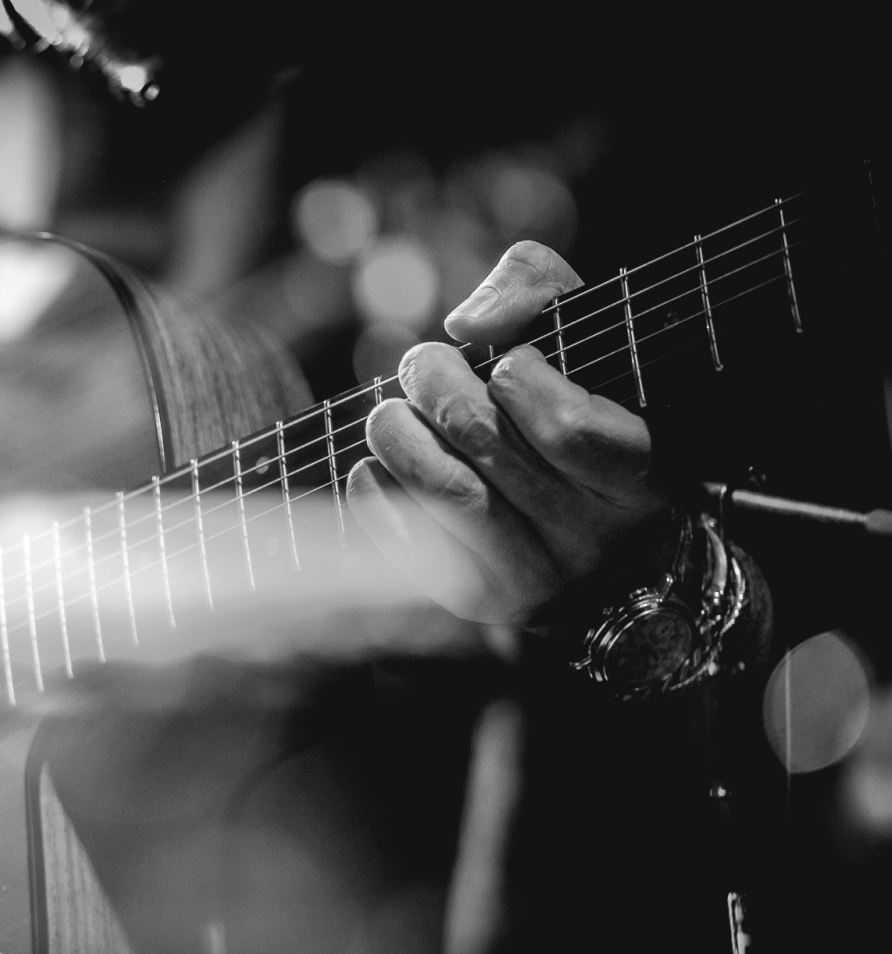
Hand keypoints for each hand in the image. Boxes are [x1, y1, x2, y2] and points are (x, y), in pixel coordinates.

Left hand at [346, 241, 669, 622]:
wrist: (597, 543)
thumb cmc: (584, 409)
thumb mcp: (586, 336)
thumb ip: (538, 289)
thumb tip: (467, 322)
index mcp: (640, 470)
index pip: (569, 427)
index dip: (521, 378)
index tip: (510, 363)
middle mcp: (593, 534)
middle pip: (483, 439)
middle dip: (435, 382)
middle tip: (424, 366)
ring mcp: (537, 575)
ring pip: (442, 488)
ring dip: (397, 431)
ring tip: (394, 413)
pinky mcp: (481, 600)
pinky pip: (406, 536)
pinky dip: (377, 485)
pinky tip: (384, 464)